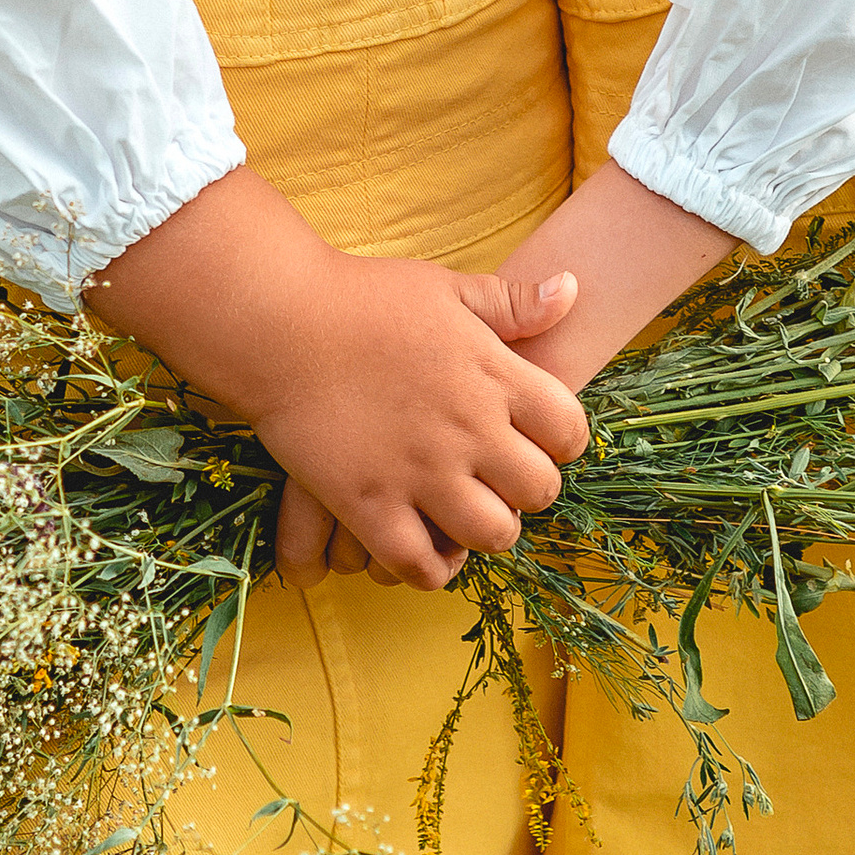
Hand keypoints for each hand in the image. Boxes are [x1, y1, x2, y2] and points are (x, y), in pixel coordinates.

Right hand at [280, 160, 733, 575]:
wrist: (280, 321)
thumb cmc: (363, 297)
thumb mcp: (446, 288)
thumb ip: (511, 302)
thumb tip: (574, 290)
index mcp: (494, 375)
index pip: (569, 431)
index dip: (561, 441)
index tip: (537, 439)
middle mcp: (468, 429)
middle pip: (538, 491)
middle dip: (526, 490)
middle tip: (498, 479)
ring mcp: (421, 472)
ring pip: (491, 535)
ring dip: (485, 529)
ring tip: (464, 513)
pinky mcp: (370, 505)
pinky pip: (421, 565)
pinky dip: (432, 566)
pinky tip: (424, 543)